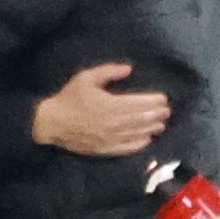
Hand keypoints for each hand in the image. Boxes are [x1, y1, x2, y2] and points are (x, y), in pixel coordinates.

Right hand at [32, 59, 169, 156]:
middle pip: (143, 119)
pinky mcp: (106, 149)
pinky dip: (140, 143)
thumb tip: (129, 69)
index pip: (140, 103)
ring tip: (161, 124)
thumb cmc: (70, 98)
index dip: (154, 101)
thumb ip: (108, 72)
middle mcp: (115, 123)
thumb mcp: (86, 78)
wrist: (52, 123)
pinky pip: (128, 147)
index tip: (163, 98)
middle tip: (167, 111)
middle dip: (157, 114)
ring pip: (138, 134)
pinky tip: (147, 139)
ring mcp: (111, 138)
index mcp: (111, 104)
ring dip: (152, 128)